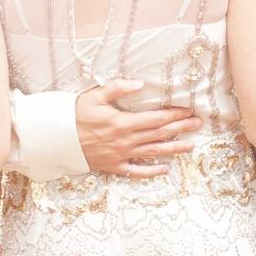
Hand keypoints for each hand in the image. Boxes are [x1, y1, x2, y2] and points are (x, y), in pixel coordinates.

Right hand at [75, 79, 203, 178]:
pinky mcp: (114, 166)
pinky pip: (136, 172)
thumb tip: (140, 83)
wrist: (57, 138)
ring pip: (153, 152)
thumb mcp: (95, 95)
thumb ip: (118, 88)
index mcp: (123, 122)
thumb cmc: (76, 114)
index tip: (188, 110)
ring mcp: (121, 155)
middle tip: (198, 124)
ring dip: (174, 149)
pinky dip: (152, 171)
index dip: (175, 115)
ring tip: (191, 145)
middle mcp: (125, 140)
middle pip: (160, 134)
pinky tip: (165, 169)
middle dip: (181, 129)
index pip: (156, 119)